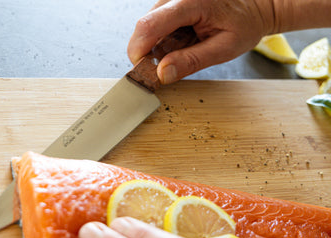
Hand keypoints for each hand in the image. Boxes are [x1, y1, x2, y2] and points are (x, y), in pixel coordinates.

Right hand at [127, 0, 330, 83]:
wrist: (255, 5)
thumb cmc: (244, 24)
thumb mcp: (224, 48)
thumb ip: (191, 61)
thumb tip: (162, 74)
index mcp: (191, 2)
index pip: (149, 26)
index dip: (139, 52)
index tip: (145, 72)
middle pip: (143, 27)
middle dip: (147, 52)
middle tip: (167, 66)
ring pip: (147, 27)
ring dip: (157, 46)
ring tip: (184, 47)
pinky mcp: (170, 2)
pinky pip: (155, 24)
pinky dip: (163, 39)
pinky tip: (182, 40)